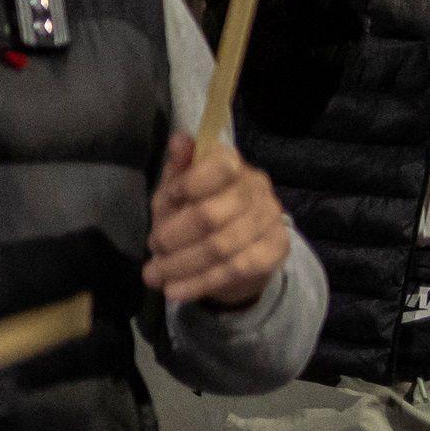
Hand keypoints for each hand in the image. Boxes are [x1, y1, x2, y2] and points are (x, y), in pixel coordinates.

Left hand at [145, 132, 290, 309]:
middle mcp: (257, 186)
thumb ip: (176, 170)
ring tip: (155, 276)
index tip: (164, 203)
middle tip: (152, 249)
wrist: (232, 253)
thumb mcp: (176, 192)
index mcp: (231, 163)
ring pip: (220, 247)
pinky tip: (177, 290)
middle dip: (172, 237)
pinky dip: (200, 283)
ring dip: (180, 266)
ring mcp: (270, 217)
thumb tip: (179, 140)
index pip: (217, 166)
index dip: (185, 186)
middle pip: (211, 214)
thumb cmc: (195, 212)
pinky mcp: (277, 249)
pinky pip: (236, 269)